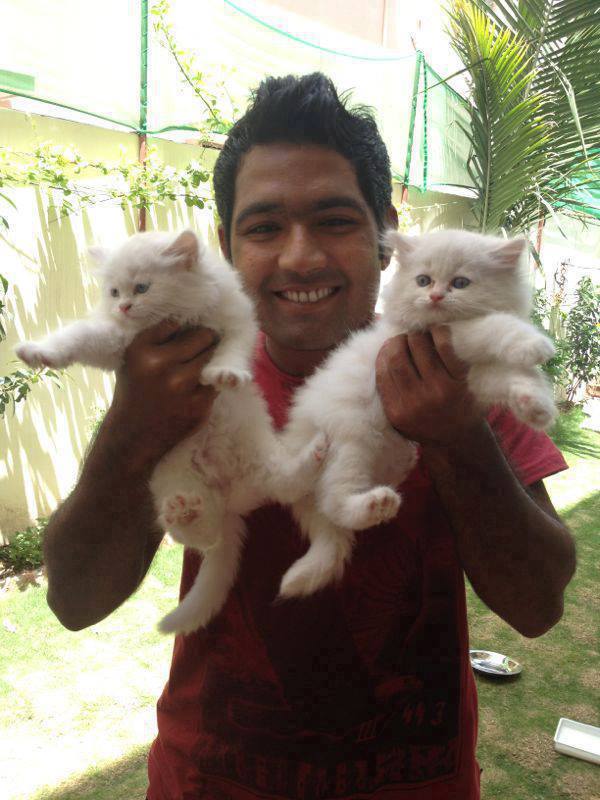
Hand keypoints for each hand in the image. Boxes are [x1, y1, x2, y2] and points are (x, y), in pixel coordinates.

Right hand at [106, 319, 218, 466]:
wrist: (133, 436)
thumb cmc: (135, 392)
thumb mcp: (134, 360)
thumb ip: (158, 339)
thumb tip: (193, 321)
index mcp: (142, 351)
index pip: (176, 323)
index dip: (185, 327)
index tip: (188, 332)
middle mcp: (161, 366)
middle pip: (202, 336)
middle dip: (206, 338)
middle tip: (206, 342)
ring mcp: (182, 386)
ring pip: (213, 357)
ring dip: (212, 358)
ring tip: (204, 362)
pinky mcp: (199, 405)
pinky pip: (216, 381)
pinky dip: (211, 380)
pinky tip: (201, 384)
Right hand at [375, 326, 483, 446]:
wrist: (460, 440)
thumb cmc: (427, 425)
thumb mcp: (399, 419)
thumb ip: (388, 394)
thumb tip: (381, 354)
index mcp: (397, 411)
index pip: (383, 371)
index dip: (384, 353)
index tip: (388, 347)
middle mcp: (416, 401)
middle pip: (398, 357)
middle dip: (398, 341)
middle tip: (404, 339)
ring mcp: (439, 390)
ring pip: (419, 347)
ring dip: (417, 335)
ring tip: (419, 336)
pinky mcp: (459, 381)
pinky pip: (445, 348)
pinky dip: (438, 333)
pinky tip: (436, 332)